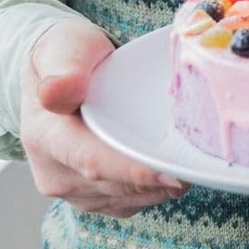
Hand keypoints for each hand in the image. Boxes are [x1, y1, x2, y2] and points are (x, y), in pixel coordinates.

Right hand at [20, 20, 188, 216]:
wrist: (58, 73)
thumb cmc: (69, 54)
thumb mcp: (66, 45)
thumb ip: (65, 66)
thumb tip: (59, 92)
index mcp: (45, 135)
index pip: (92, 162)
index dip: (135, 172)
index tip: (174, 175)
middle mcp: (53, 171)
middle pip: (116, 185)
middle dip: (160, 180)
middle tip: (203, 167)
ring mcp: (70, 189)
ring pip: (126, 199)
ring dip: (161, 188)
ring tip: (194, 165)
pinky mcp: (88, 197)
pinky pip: (128, 203)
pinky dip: (155, 191)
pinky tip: (174, 170)